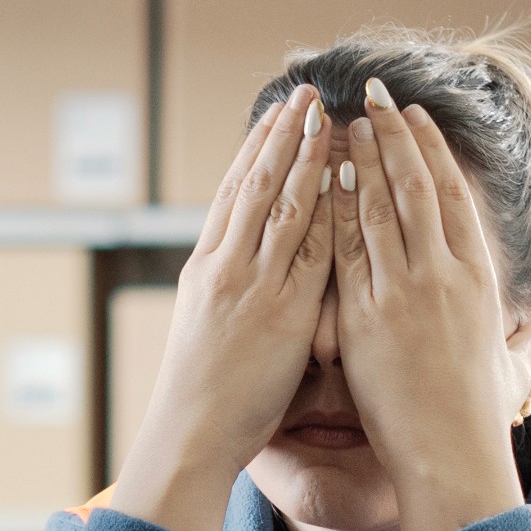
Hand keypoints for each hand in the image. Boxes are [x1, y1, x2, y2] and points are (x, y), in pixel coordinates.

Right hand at [103, 85, 335, 530]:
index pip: (230, 194)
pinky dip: (324, 206)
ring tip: (323, 113)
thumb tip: (245, 275)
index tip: (274, 116)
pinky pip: (309, 247)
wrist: (188, 436)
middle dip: (280, 135)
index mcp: (204, 269)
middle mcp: (223, 267)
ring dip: (303, 153)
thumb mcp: (204, 330)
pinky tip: (342, 174)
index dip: (254, 150)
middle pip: (253, 185)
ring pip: (279, 203)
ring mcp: (250, 285)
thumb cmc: (201, 398)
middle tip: (303, 94)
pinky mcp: (281, 311)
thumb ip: (229, 294)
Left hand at [334, 82, 530, 530]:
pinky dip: (339, 208)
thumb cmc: (476, 417)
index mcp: (478, 278)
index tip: (417, 119)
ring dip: (363, 159)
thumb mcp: (505, 363)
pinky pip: (349, 248)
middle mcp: (445, 275)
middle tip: (376, 96)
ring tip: (346, 122)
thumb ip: (515, 338)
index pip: (454, 196)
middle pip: (418, 186)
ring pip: (382, 207)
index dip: (433, 152)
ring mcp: (405, 292)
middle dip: (395, 135)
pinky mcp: (368, 315)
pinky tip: (326, 177)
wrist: (451, 454)